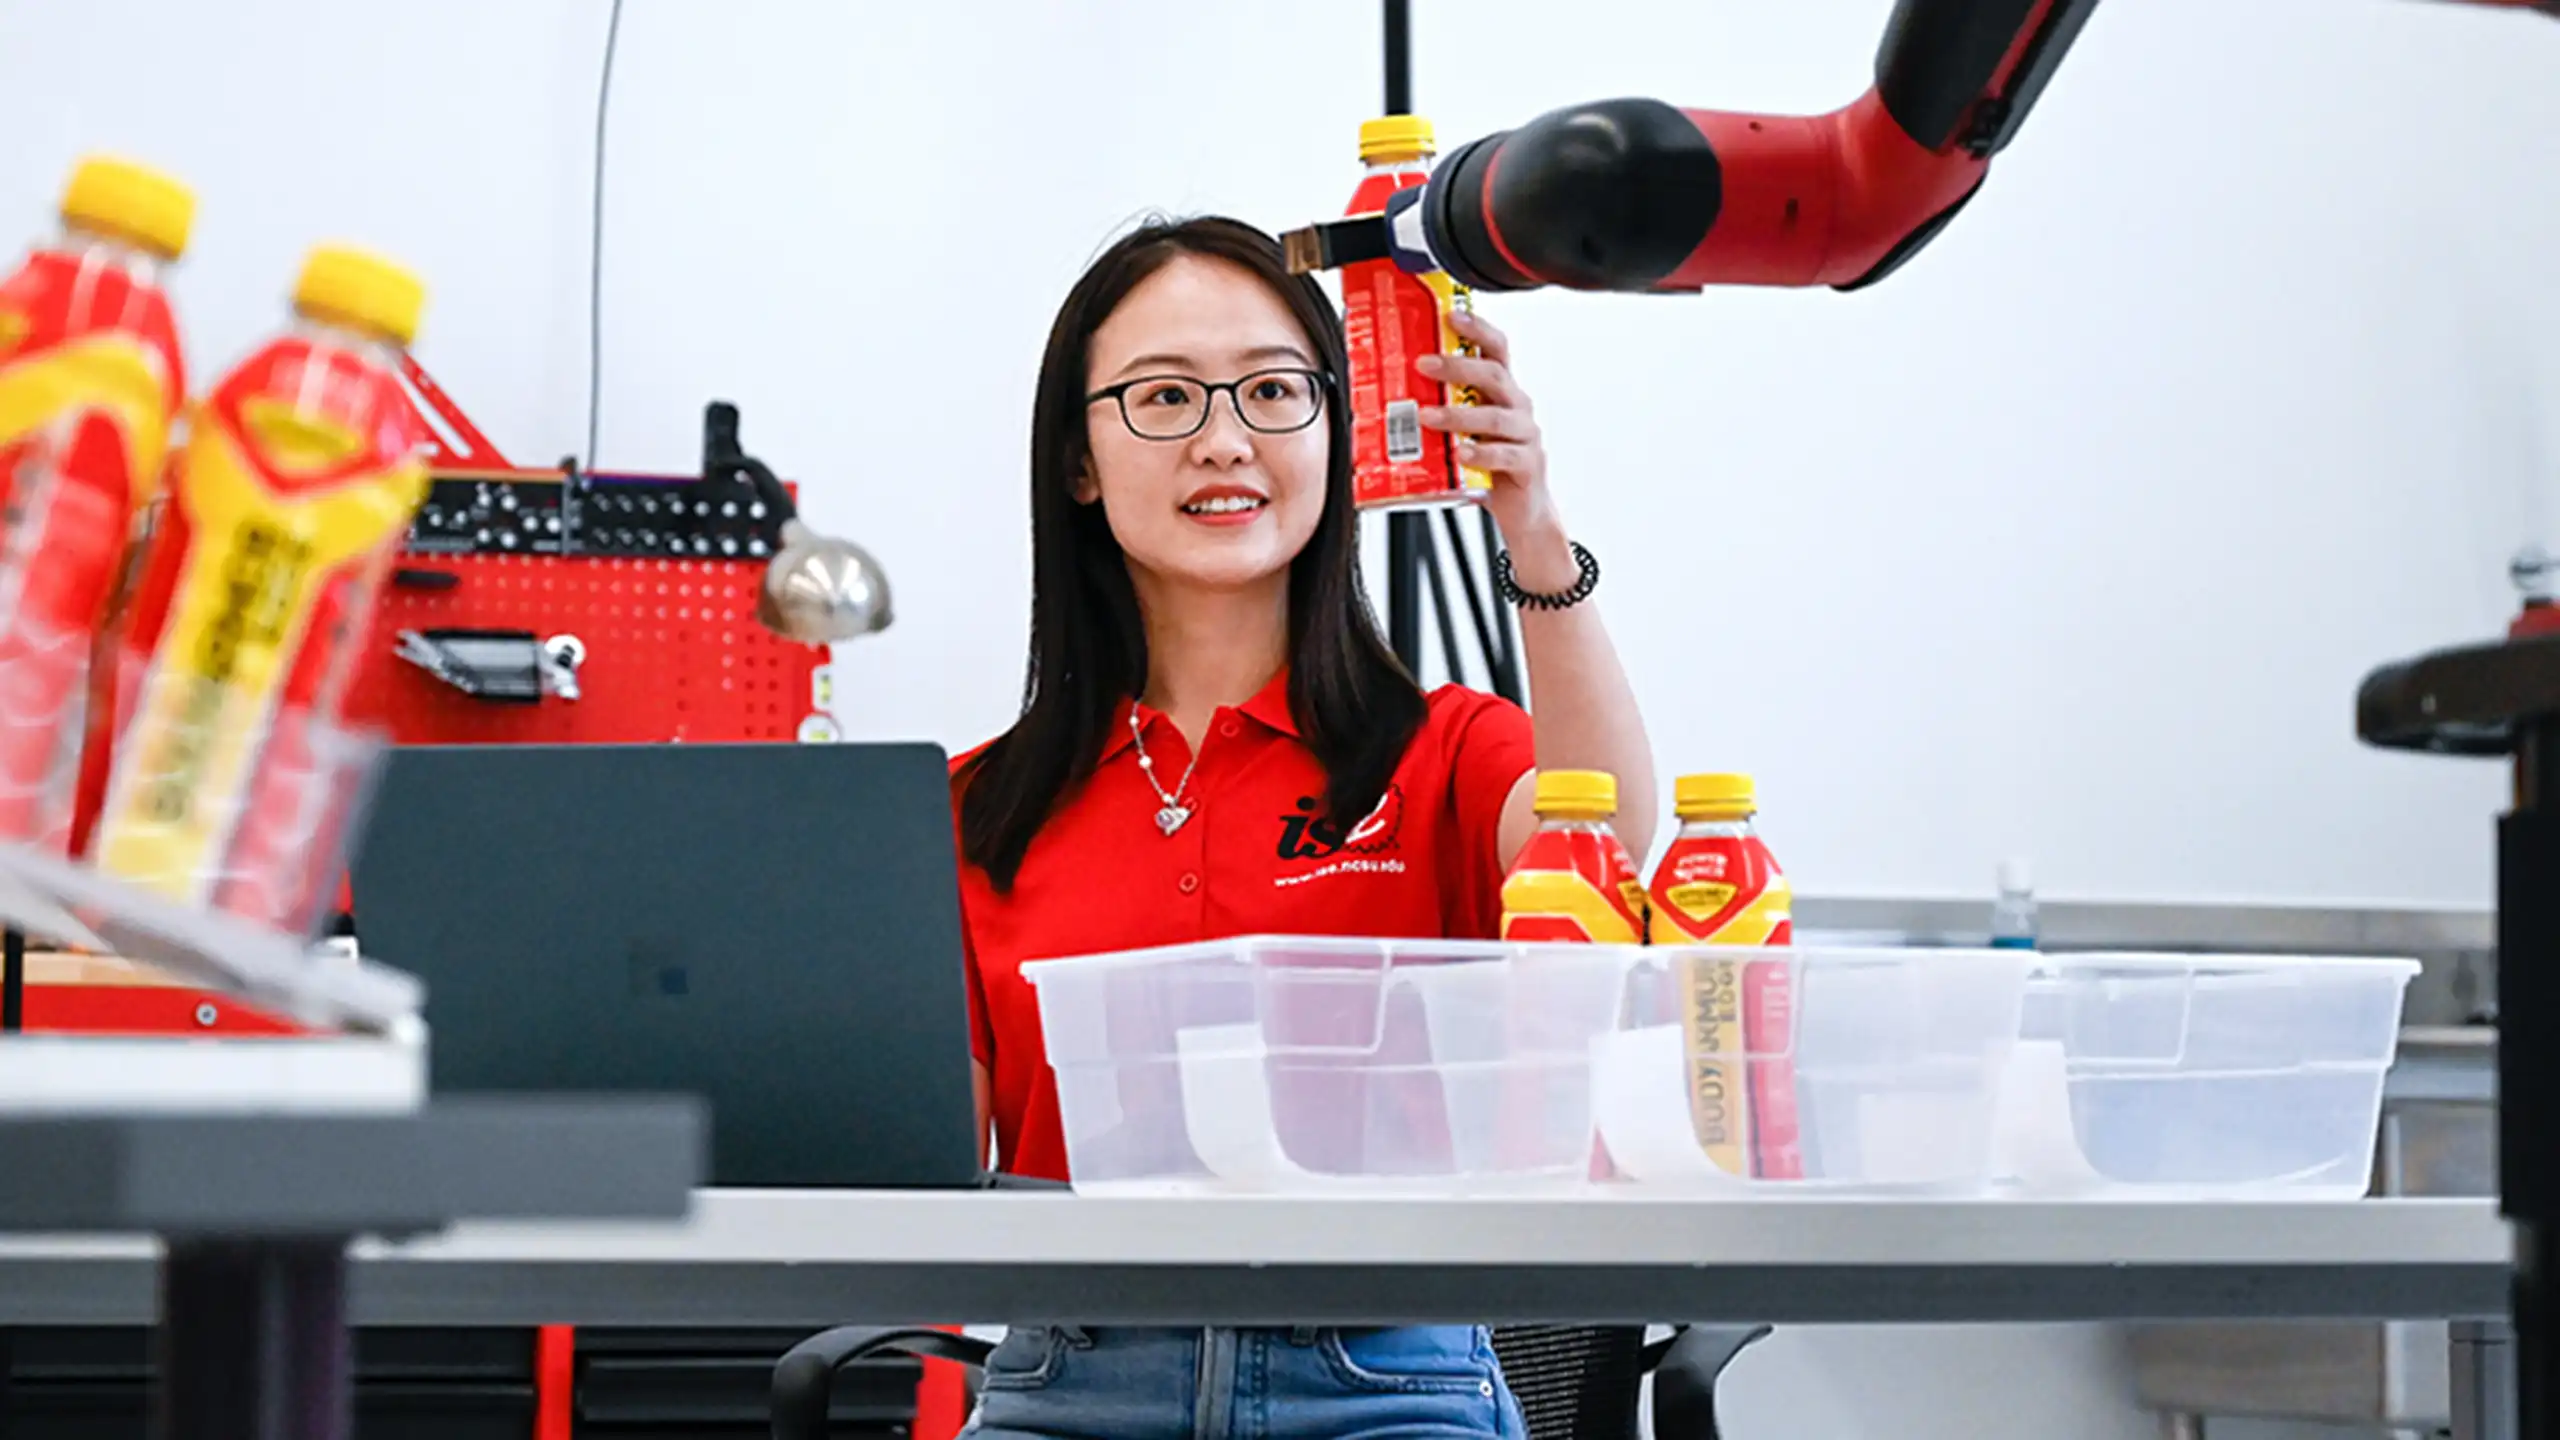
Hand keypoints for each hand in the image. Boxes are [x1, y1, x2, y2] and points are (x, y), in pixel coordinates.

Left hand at [1417, 308, 1574, 588]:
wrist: (1521, 511)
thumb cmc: (1486, 467)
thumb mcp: (1461, 432)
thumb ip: (1437, 411)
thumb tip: (1384, 398)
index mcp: (1501, 392)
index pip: (1496, 349)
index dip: (1477, 329)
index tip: (1451, 316)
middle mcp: (1516, 407)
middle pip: (1494, 375)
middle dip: (1457, 366)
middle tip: (1424, 365)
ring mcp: (1525, 436)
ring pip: (1495, 417)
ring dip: (1458, 414)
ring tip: (1429, 417)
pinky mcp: (1528, 465)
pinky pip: (1503, 455)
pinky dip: (1479, 453)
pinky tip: (1460, 453)